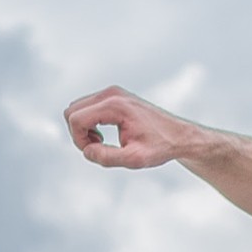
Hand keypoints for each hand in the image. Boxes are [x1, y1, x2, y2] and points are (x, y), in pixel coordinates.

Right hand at [65, 85, 190, 169]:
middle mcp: (111, 93)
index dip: (79, 141)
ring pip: (76, 108)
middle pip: (71, 111)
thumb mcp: (135, 159)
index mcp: (115, 105)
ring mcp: (112, 92)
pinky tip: (104, 135)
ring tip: (102, 143)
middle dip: (78, 134)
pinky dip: (88, 123)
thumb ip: (108, 157)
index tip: (96, 152)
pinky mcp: (113, 96)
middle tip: (98, 148)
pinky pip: (86, 107)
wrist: (179, 135)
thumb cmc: (160, 147)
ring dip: (82, 129)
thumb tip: (86, 151)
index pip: (76, 119)